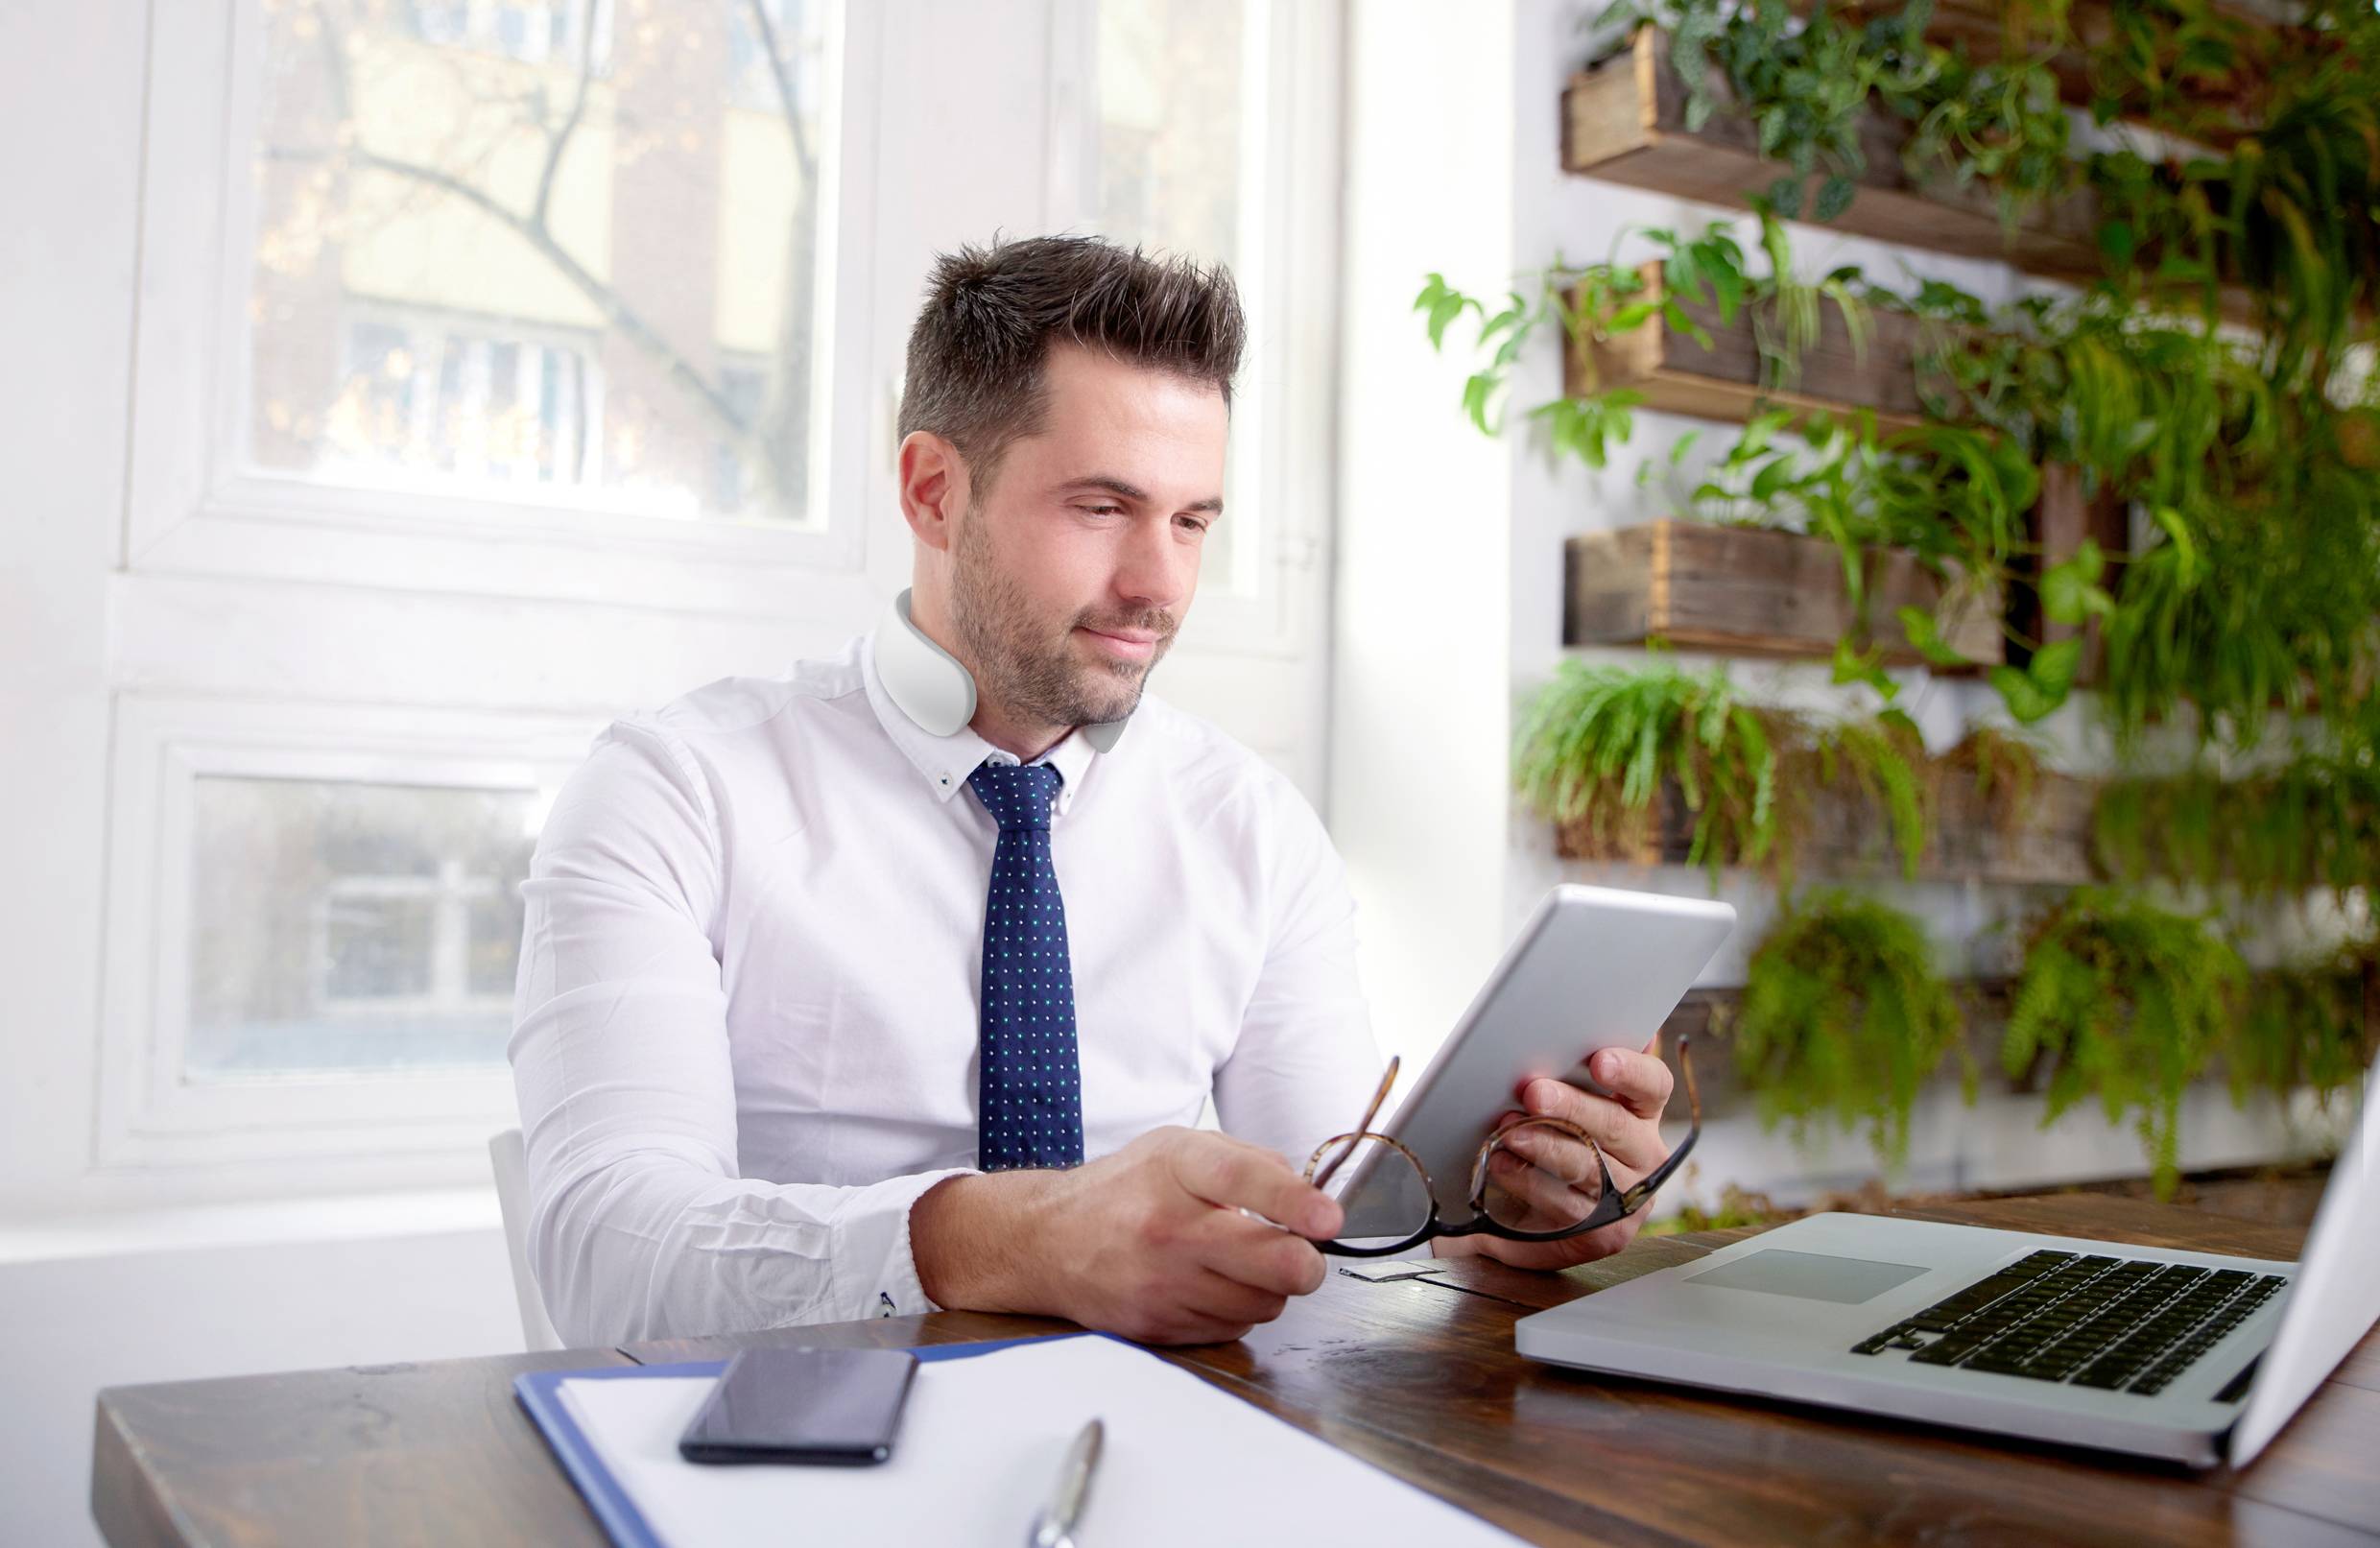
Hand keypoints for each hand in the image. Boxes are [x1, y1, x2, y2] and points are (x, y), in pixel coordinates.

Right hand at [910, 1127, 1343, 1344]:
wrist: (1047, 1242)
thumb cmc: (1122, 1190)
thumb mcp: (1178, 1148)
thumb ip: (1248, 1161)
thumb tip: (1309, 1194)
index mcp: (1175, 1169)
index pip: (1244, 1180)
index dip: (1296, 1202)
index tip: (1328, 1218)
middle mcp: (1167, 1229)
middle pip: (1271, 1262)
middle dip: (1305, 1262)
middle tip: (1304, 1253)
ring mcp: (1162, 1285)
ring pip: (1262, 1303)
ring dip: (1268, 1287)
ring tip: (1238, 1263)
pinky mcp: (1158, 1328)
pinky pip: (1232, 1328)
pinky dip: (1236, 1310)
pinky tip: (1209, 1286)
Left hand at [1432, 1036, 1672, 1271]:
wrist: (1529, 1211)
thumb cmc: (1550, 1136)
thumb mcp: (1563, 1097)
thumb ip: (1572, 1064)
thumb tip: (1566, 1017)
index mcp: (1642, 1111)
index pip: (1652, 1084)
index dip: (1630, 1070)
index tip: (1600, 1059)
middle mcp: (1644, 1153)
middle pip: (1615, 1126)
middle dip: (1572, 1107)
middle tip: (1534, 1091)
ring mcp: (1627, 1196)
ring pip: (1589, 1167)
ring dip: (1545, 1146)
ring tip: (1510, 1132)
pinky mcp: (1604, 1232)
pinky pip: (1567, 1206)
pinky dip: (1530, 1182)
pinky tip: (1505, 1165)